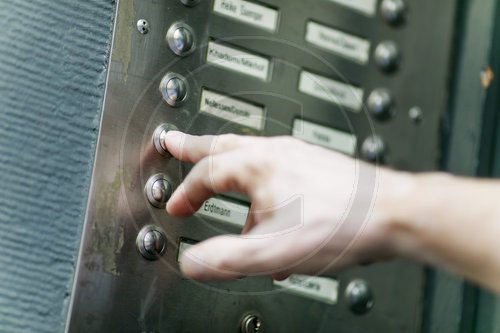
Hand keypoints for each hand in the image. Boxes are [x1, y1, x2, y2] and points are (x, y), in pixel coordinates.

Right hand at [164, 132, 407, 280]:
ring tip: (216, 183)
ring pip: (251, 157)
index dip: (186, 192)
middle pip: (223, 145)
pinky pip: (276, 173)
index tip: (176, 207)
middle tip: (174, 140)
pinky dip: (260, 189)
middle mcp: (277, 153)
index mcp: (259, 165)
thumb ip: (228, 258)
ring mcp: (298, 156)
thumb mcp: (275, 250)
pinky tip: (269, 219)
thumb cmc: (342, 224)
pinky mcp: (315, 167)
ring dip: (227, 168)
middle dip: (194, 146)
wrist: (394, 213)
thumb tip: (193, 262)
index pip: (207, 173)